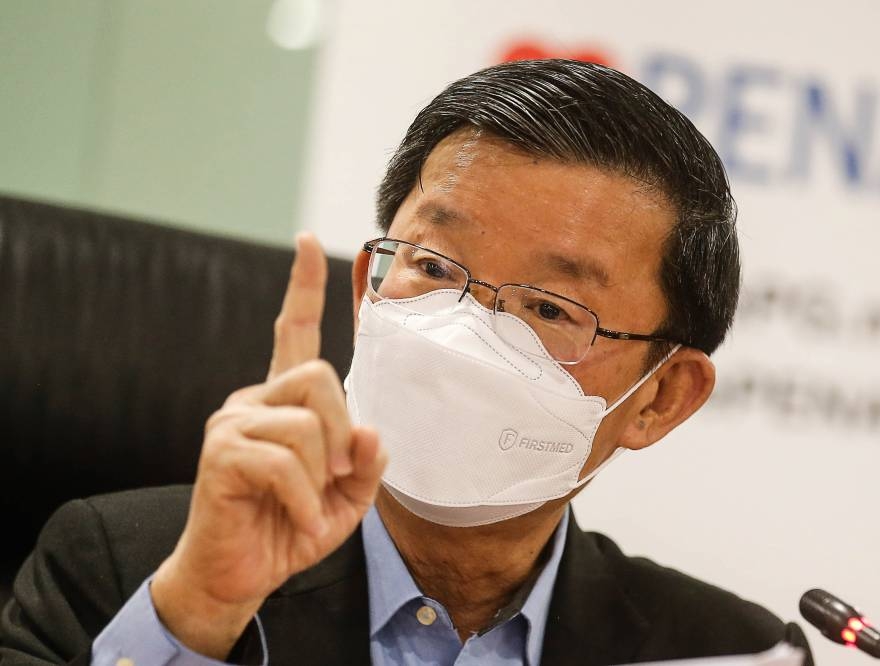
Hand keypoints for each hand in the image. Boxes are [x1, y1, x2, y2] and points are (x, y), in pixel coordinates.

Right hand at [150, 233, 385, 656]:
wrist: (239, 576)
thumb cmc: (291, 527)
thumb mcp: (349, 497)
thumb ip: (367, 461)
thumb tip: (369, 429)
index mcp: (284, 401)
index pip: (294, 331)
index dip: (303, 286)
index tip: (307, 241)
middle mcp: (253, 400)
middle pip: (320, 376)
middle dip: (341, 431)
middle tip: (335, 477)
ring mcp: (233, 422)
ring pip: (307, 422)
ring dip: (323, 474)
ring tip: (307, 503)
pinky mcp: (222, 453)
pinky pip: (287, 463)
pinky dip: (306, 501)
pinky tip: (297, 521)